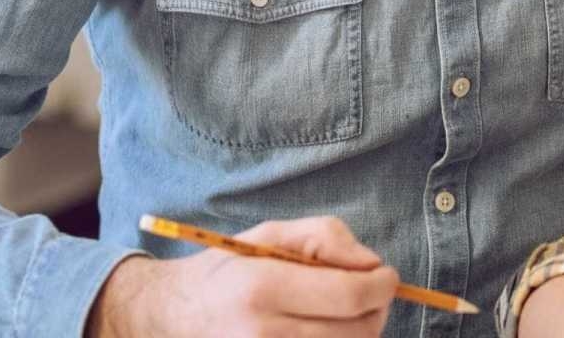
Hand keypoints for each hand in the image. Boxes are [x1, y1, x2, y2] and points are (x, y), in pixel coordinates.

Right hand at [86, 216, 399, 337]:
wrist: (176, 315)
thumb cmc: (229, 270)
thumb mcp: (271, 234)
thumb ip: (325, 237)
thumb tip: (371, 264)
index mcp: (264, 288)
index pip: (350, 295)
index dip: (382, 285)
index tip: (386, 275)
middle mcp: (265, 333)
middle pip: (358, 331)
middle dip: (376, 309)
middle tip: (370, 293)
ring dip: (361, 331)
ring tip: (345, 312)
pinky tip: (328, 329)